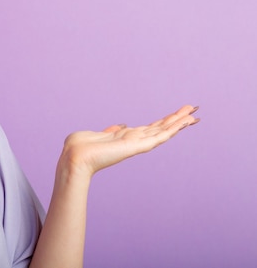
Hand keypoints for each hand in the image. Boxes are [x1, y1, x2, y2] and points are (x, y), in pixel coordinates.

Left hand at [59, 105, 199, 178]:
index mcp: (124, 137)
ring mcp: (137, 144)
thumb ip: (111, 130)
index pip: (148, 128)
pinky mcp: (138, 146)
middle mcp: (133, 141)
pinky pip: (160, 136)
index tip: (176, 114)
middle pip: (160, 128)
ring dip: (179, 122)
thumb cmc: (78, 148)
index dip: (162, 121)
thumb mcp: (96, 134)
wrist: (74, 159)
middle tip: (193, 110)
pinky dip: (174, 128)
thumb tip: (120, 125)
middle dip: (176, 119)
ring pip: (163, 131)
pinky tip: (185, 122)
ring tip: (195, 115)